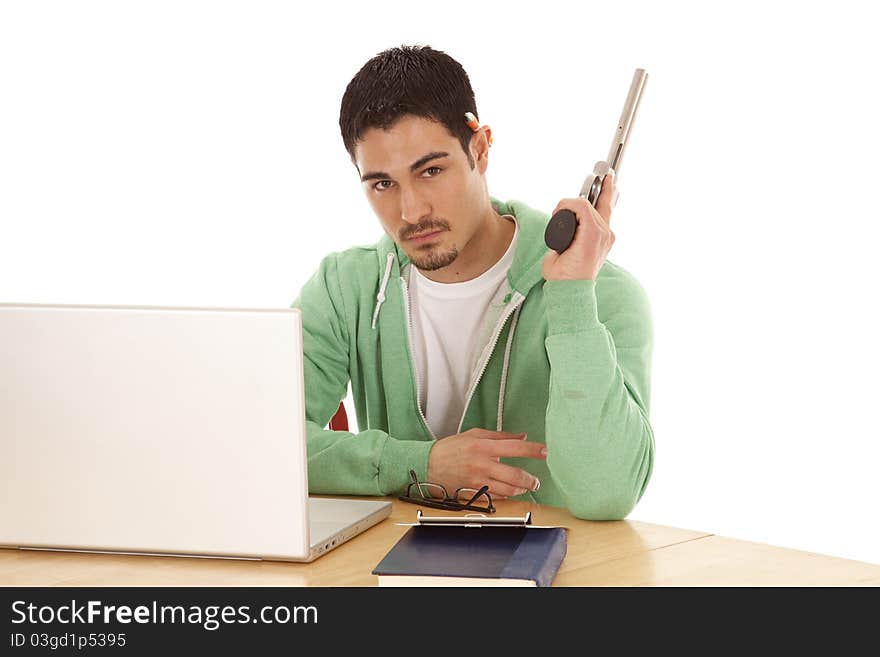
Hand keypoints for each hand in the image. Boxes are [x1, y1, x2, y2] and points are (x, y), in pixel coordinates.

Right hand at [426, 428, 545, 498]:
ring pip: (508, 490)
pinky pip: (496, 498)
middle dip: (530, 480)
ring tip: (525, 486)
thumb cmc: (450, 448)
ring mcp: (477, 481)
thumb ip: (499, 436)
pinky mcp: (473, 494)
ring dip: (520, 489)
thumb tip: (521, 436)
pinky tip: (509, 491)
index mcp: (483, 446)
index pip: (514, 447)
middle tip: (536, 481)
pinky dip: (506, 495)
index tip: (545, 451)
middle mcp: (482, 464)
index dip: (532, 450)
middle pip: (515, 475)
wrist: (427, 465)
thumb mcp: (474, 434)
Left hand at [542, 171, 616, 280]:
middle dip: (571, 205)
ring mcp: (602, 233)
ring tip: (556, 225)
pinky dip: (567, 207)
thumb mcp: (566, 249)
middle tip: (558, 213)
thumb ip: (568, 236)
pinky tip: (558, 215)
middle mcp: (606, 234)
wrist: (568, 290)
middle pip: (591, 204)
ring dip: (566, 209)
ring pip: (584, 204)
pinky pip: (581, 207)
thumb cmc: (565, 275)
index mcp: (602, 237)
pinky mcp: (594, 233)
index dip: (607, 190)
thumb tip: (561, 230)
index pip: (607, 207)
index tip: (607, 176)